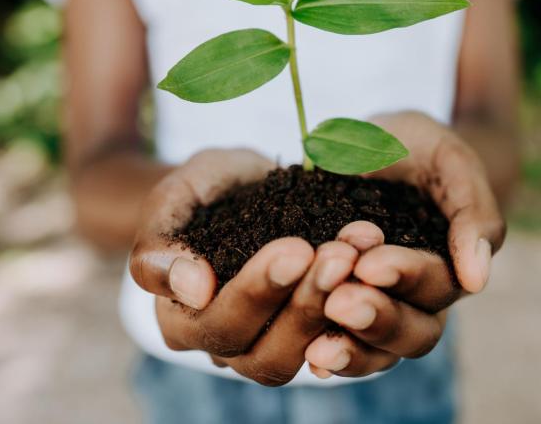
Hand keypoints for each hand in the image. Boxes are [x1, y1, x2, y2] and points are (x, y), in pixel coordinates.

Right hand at [130, 149, 360, 385]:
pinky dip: (359, 311)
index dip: (258, 292)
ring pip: (303, 355)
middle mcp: (222, 345)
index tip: (296, 248)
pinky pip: (337, 343)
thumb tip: (194, 290)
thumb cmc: (205, 188)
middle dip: (305, 303)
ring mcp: (267, 345)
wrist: (244, 185)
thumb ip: (164, 240)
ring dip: (335, 308)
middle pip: (263, 354)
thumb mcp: (176, 195)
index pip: (217, 324)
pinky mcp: (309, 334)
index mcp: (179, 318)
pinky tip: (377, 270)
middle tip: (339, 255)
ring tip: (356, 259)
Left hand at [305, 112, 506, 377]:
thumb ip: (471, 210)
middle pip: (415, 332)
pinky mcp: (340, 309)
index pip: (438, 284)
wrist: (367, 145)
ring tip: (318, 346)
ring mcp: (382, 307)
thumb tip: (477, 280)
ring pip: (380, 352)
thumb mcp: (448, 158)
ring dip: (352, 350)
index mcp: (451, 262)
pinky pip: (342, 347)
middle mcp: (421, 297)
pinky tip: (308, 358)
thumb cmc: (415, 146)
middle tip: (339, 302)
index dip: (406, 276)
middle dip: (377, 317)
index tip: (369, 263)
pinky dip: (328, 356)